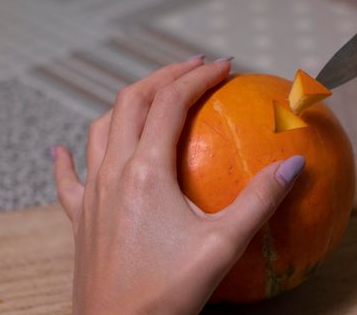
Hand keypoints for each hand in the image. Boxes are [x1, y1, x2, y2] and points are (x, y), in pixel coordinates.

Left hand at [51, 57, 304, 313]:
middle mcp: (112, 172)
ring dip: (128, 104)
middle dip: (163, 76)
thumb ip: (261, 199)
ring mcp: (90, 193)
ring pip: (101, 128)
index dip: (197, 77)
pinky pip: (68, 178)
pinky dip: (68, 157)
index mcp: (146, 171)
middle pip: (132, 102)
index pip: (171, 103)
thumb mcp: (223, 244)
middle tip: (193, 67)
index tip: (222, 66)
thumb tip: (294, 164)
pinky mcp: (79, 217)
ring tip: (152, 96)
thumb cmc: (168, 291)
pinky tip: (61, 150)